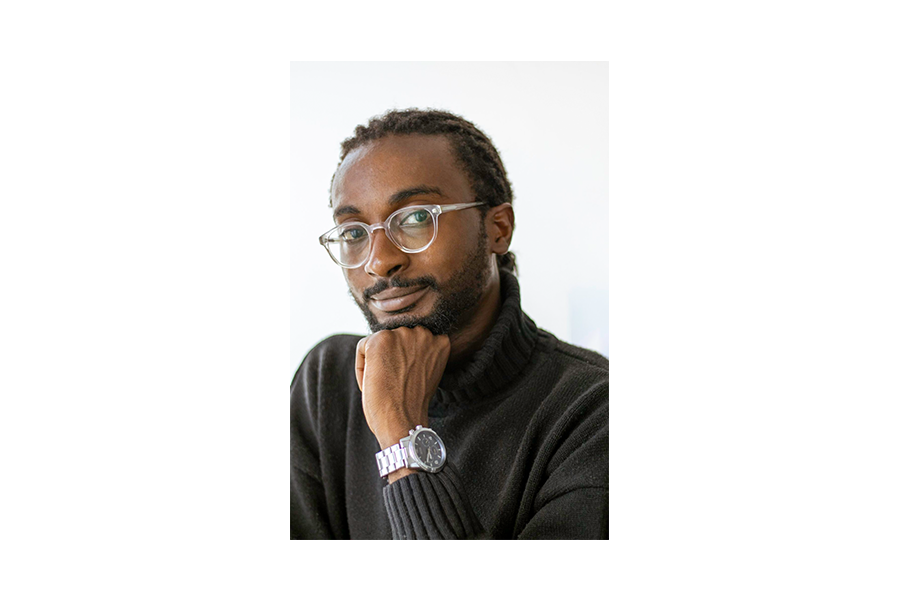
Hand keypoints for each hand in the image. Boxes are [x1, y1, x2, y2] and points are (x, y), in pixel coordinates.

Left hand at [355, 326, 450, 451]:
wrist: (403, 420)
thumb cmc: (413, 403)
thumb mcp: (426, 372)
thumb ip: (419, 354)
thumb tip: (402, 347)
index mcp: (439, 341)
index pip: (412, 341)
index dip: (405, 363)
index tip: (404, 379)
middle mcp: (423, 333)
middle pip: (395, 340)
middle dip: (391, 359)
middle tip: (393, 383)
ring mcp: (401, 334)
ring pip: (379, 343)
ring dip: (377, 362)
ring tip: (385, 383)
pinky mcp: (380, 340)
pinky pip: (362, 347)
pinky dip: (362, 368)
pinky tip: (373, 383)